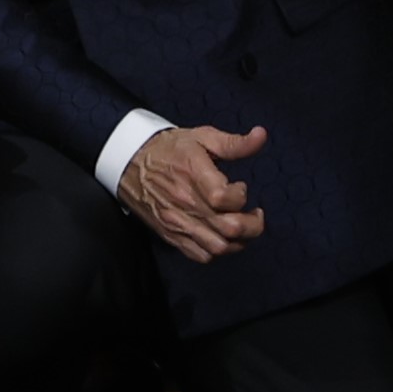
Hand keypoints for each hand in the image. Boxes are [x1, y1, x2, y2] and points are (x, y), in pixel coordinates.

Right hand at [117, 121, 269, 260]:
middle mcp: (185, 202)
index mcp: (193, 174)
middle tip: (255, 214)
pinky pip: (200, 255)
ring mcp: (177, 221)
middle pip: (229, 228)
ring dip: (238, 241)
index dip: (240, 196)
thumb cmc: (170, 149)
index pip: (223, 198)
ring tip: (241, 226)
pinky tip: (220, 235)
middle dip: (252, 225)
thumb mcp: (202, 137)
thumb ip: (234, 142)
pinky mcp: (171, 234)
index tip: (240, 186)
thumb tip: (261, 136)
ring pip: (218, 247)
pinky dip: (217, 250)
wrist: (131, 162)